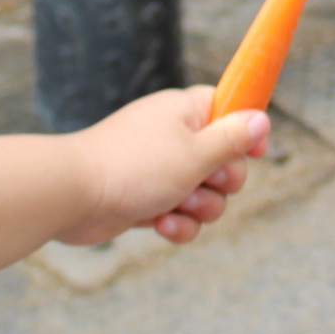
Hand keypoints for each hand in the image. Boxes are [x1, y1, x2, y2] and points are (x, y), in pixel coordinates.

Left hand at [61, 87, 269, 246]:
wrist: (72, 195)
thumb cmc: (134, 168)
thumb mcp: (196, 154)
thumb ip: (232, 139)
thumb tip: (262, 118)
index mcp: (185, 111)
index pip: (229, 107)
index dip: (246, 129)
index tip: (256, 151)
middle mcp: (173, 136)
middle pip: (224, 159)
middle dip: (223, 181)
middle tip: (206, 181)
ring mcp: (159, 169)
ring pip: (205, 193)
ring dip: (200, 208)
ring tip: (177, 207)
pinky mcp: (146, 198)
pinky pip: (180, 213)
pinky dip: (177, 223)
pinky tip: (161, 226)